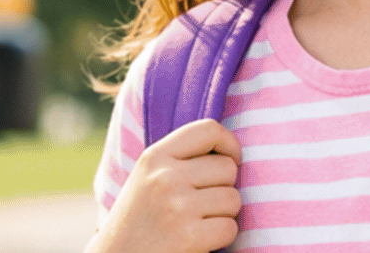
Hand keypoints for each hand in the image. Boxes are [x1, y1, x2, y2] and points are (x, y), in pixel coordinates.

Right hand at [88, 119, 243, 252]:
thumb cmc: (136, 222)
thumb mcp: (145, 179)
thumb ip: (178, 160)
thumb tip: (229, 152)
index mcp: (153, 157)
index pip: (209, 129)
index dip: (230, 144)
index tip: (231, 160)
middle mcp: (165, 176)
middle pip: (227, 168)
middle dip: (224, 188)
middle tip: (203, 205)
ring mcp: (178, 206)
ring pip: (233, 199)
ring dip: (224, 215)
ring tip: (198, 223)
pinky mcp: (189, 236)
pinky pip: (230, 228)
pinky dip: (221, 238)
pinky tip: (199, 241)